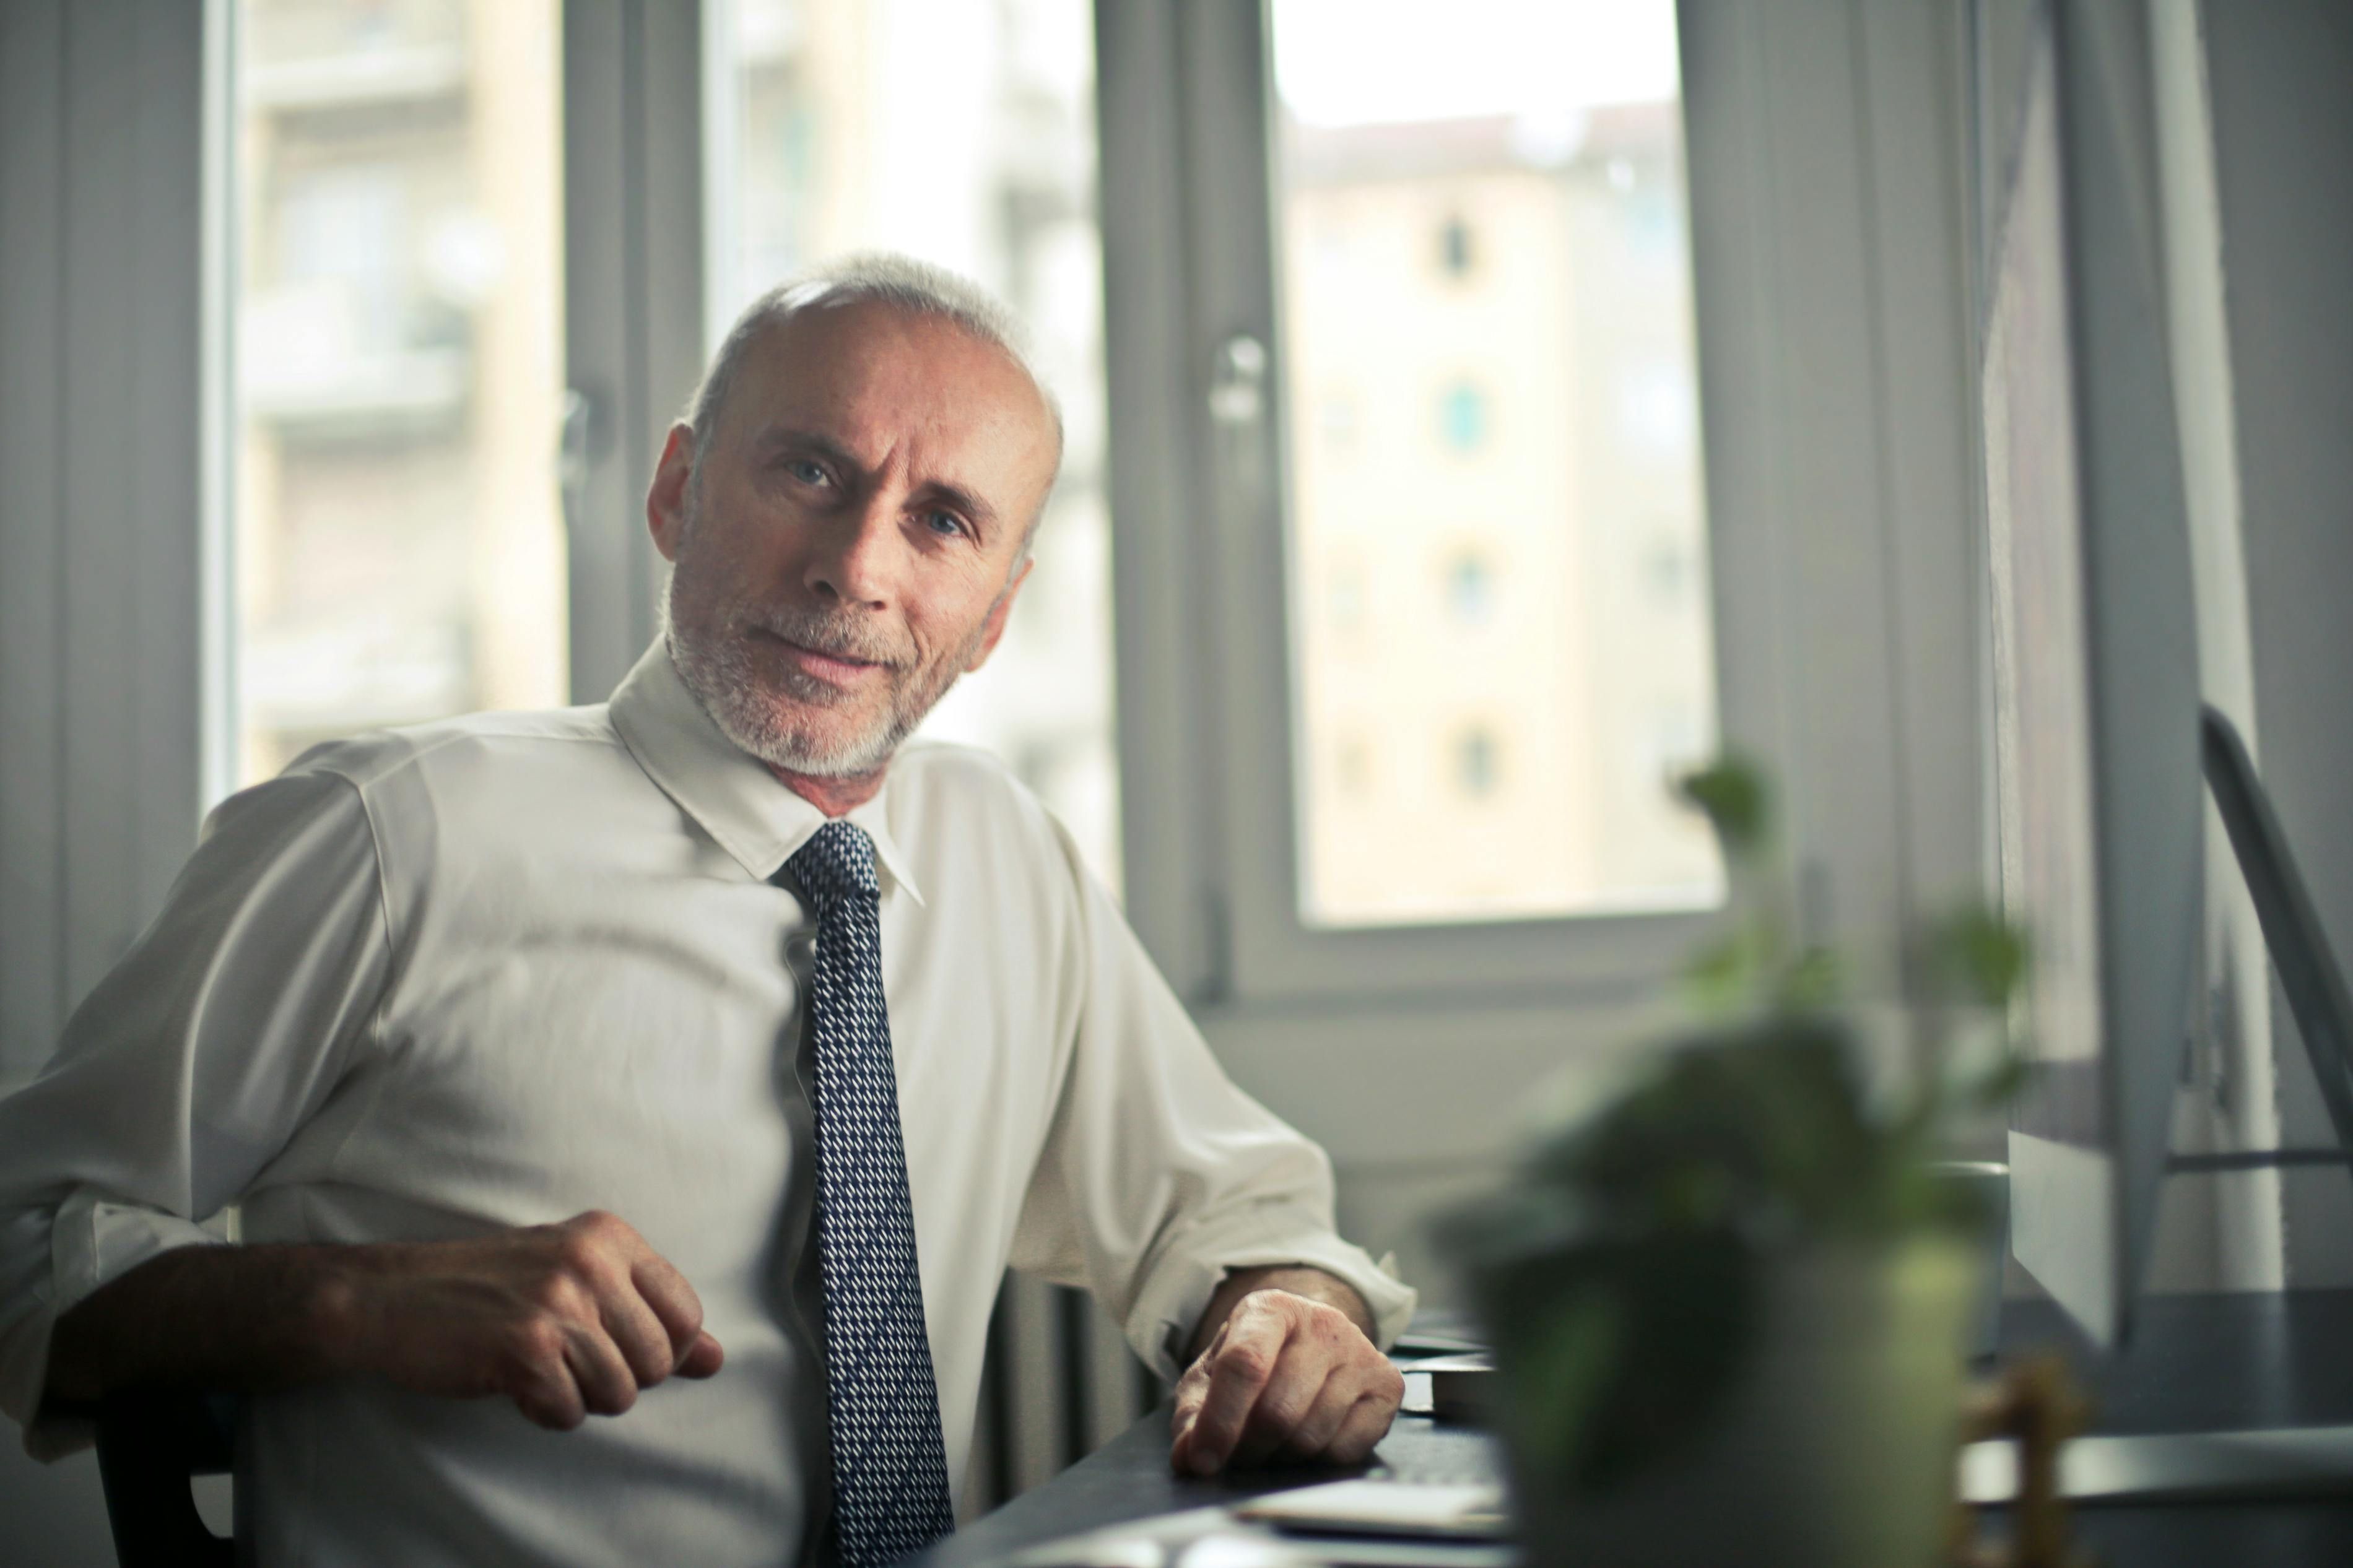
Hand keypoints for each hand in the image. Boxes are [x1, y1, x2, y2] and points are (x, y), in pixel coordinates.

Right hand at [325, 1209, 723, 1430]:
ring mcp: (558, 1304)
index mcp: (610, 1238)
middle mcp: (591, 1263)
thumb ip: (650, 1315)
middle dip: (619, 1378)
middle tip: (567, 1359)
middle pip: (658, 1361)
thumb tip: (717, 1359)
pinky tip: (515, 1383)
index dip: (661, 1349)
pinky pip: (570, 1411)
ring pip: (620, 1393)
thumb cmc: (490, 1288)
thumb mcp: (576, 1280)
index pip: (687, 1313)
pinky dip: (545, 1410)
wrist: (393, 1296)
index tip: (616, 1345)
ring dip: (580, 1397)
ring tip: (540, 1368)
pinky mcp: (525, 1348)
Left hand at [1168, 1287, 1402, 1474]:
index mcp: (1270, 1308)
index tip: (1203, 1460)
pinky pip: (1347, 1449)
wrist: (1311, 1341)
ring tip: (1271, 1444)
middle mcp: (1322, 1322)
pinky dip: (1319, 1461)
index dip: (1220, 1421)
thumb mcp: (1211, 1377)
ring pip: (1311, 1436)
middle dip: (1249, 1447)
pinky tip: (1308, 1440)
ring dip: (1281, 1457)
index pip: (1245, 1364)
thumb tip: (1188, 1457)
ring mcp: (1361, 1351)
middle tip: (1238, 1453)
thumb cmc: (1257, 1360)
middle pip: (1277, 1411)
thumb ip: (1193, 1416)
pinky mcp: (1387, 1384)